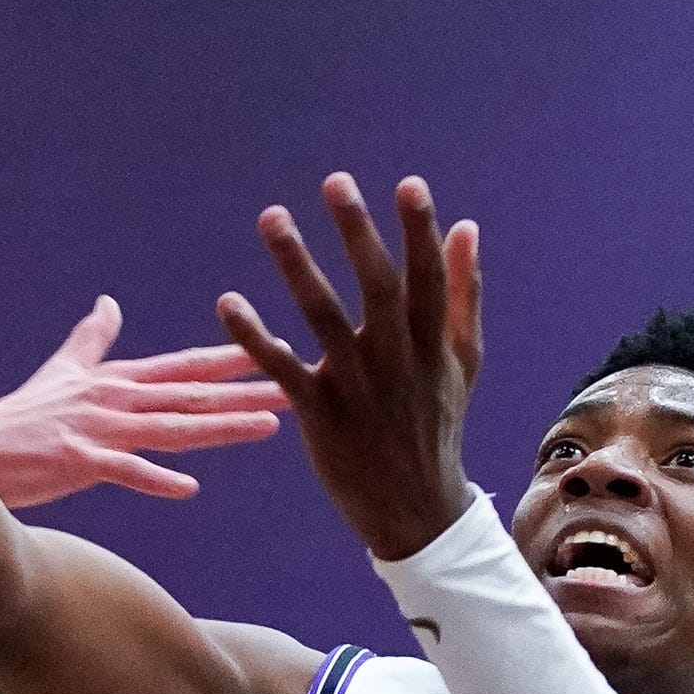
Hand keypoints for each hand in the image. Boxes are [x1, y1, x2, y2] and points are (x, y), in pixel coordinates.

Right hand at [0, 298, 288, 505]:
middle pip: (193, 395)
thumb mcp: (61, 372)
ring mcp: (97, 430)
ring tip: (269, 425)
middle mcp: (114, 399)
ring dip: (222, 426)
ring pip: (171, 428)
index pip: (184, 367)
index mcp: (116, 381)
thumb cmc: (19, 419)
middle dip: (248, 389)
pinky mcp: (75, 462)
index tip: (277, 348)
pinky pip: (122, 472)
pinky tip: (188, 486)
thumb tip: (109, 302)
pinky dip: (153, 479)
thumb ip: (91, 340)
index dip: (231, 358)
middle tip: (299, 381)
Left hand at [218, 172, 480, 561]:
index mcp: (433, 346)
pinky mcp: (320, 417)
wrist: (417, 511)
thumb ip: (462, 294)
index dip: (420, 231)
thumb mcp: (462, 363)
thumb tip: (465, 227)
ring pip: (324, 318)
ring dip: (296, 266)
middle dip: (358, 233)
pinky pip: (283, 371)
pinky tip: (227, 302)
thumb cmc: (436, 427)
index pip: (428, 278)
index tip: (409, 185)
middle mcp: (397, 362)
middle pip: (378, 288)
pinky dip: (254, 338)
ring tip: (272, 218)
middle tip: (335, 182)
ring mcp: (357, 389)